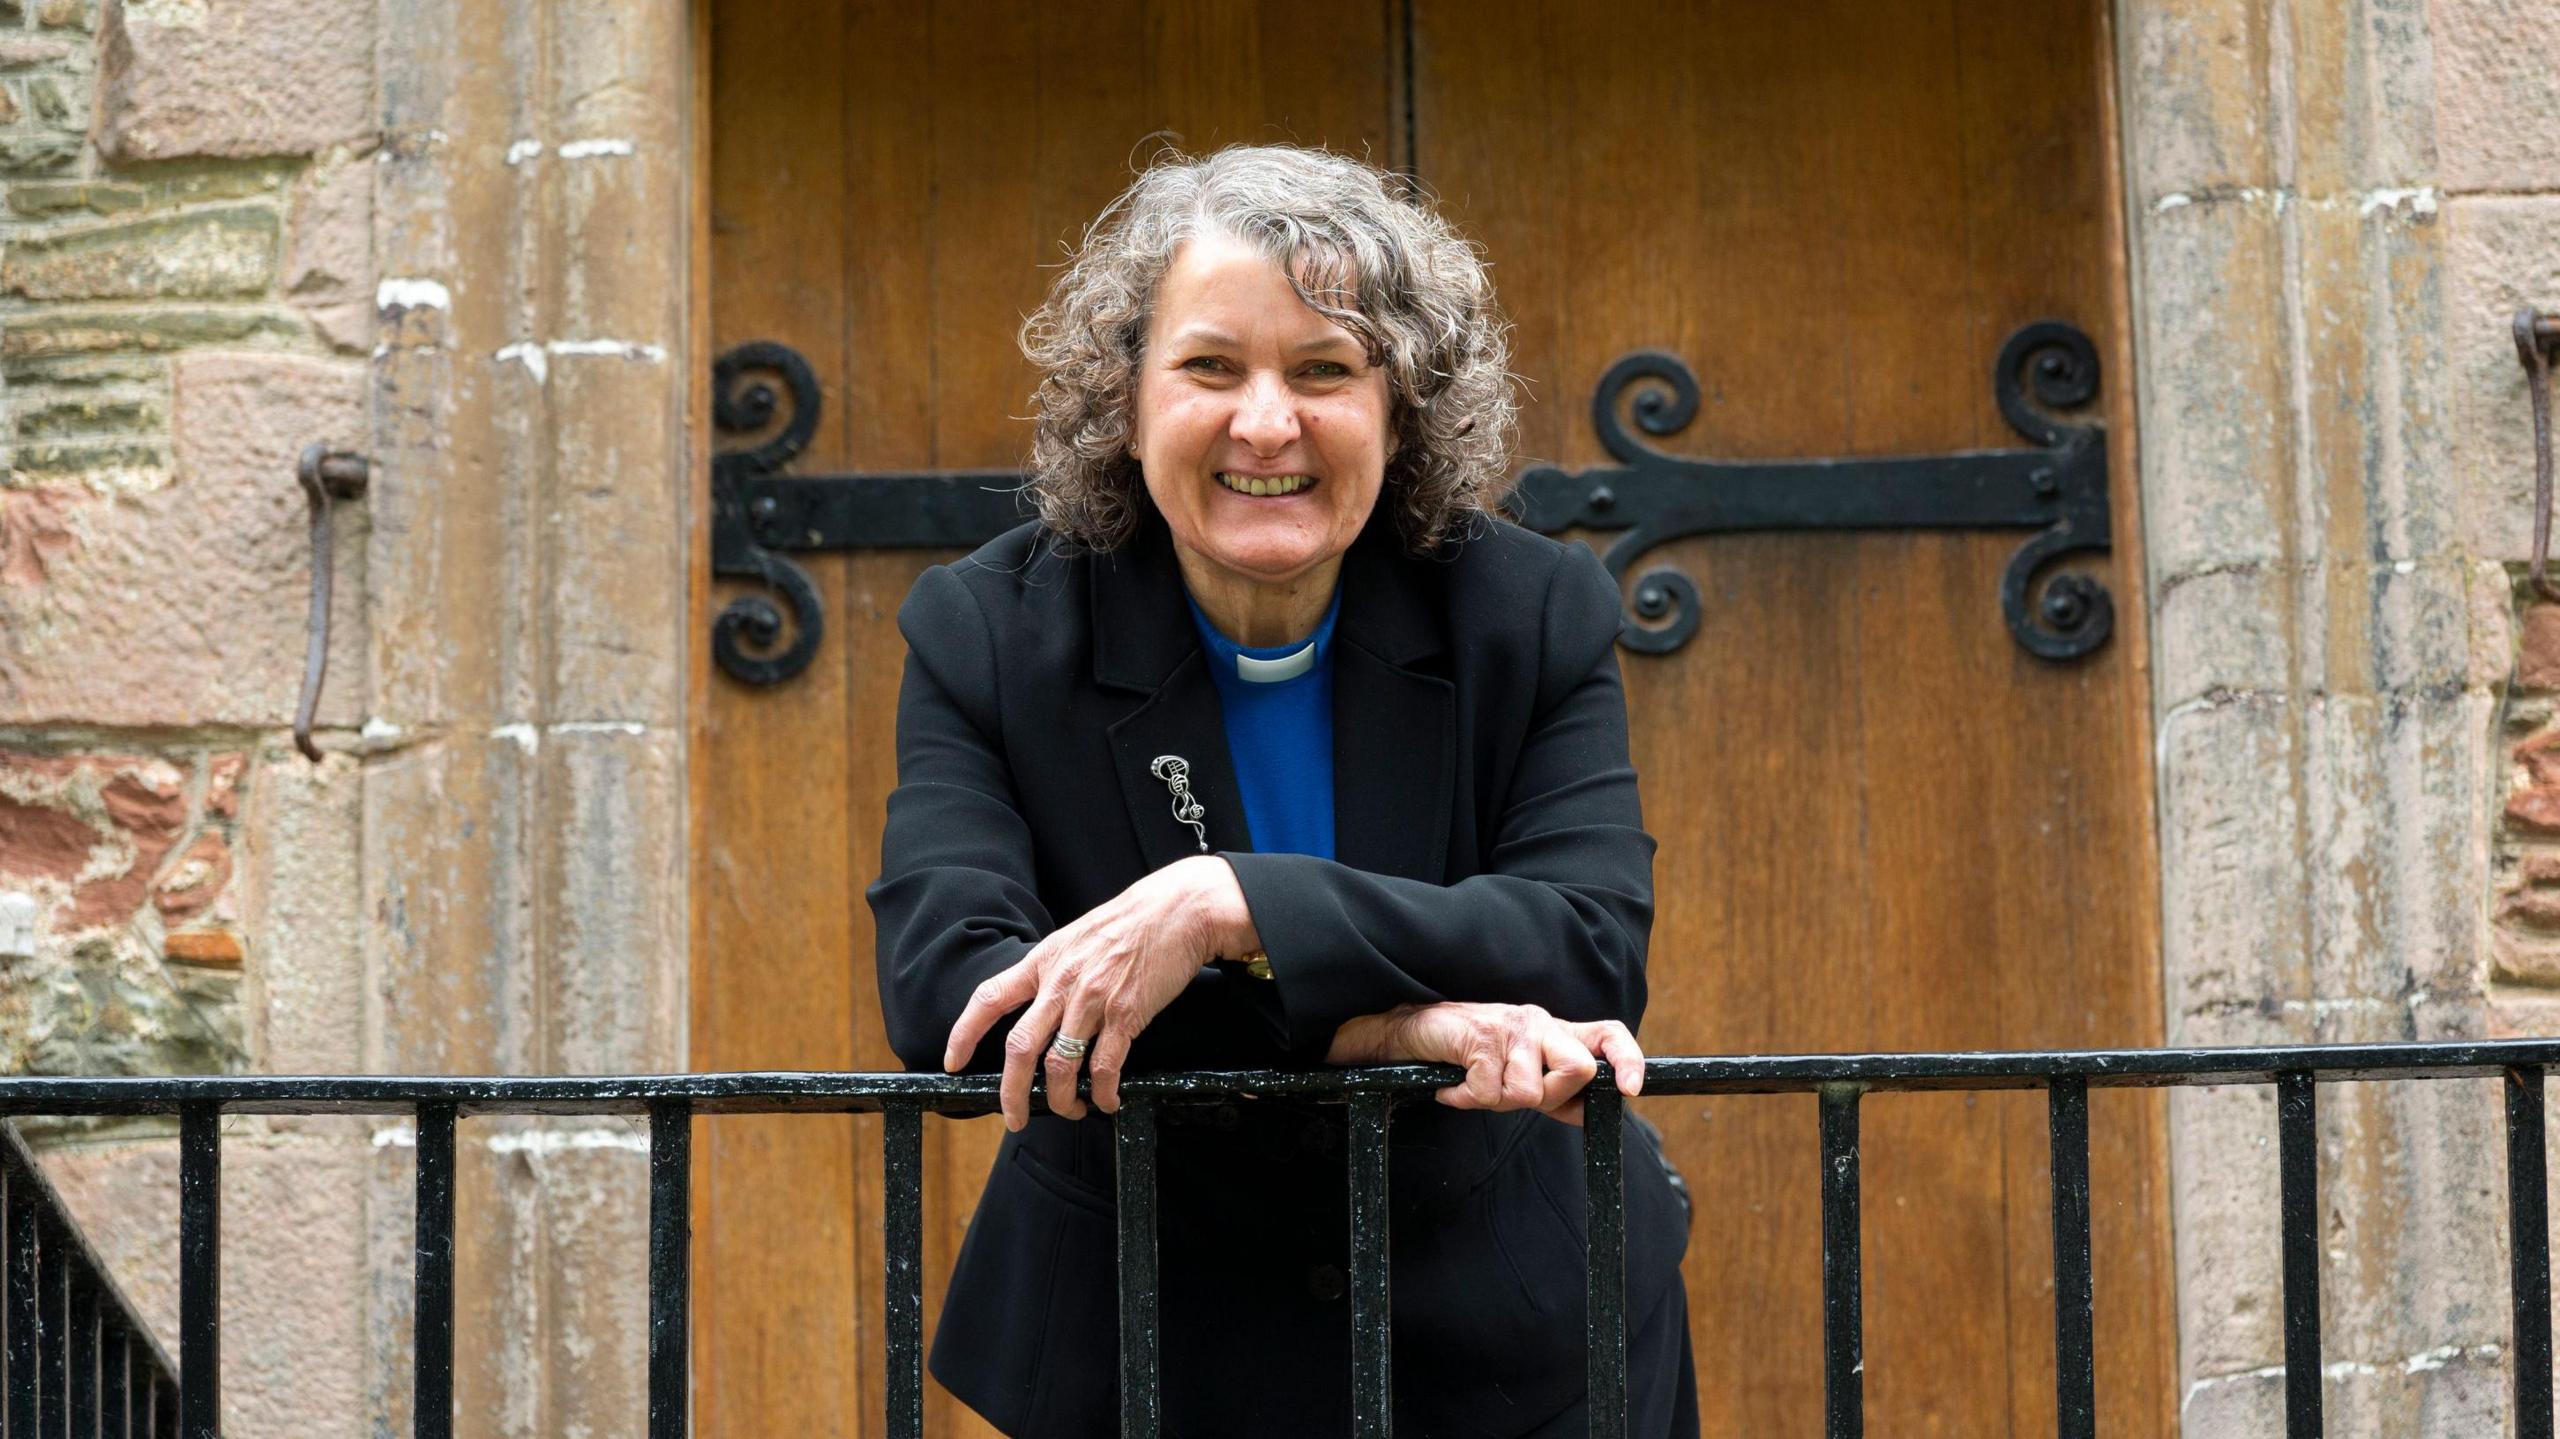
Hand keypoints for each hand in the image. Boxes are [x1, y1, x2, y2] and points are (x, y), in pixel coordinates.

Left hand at [944, 855, 1258, 1129]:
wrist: (1182, 909)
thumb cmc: (1135, 920)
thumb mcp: (1079, 935)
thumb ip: (1058, 968)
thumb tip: (1044, 1001)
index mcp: (1044, 960)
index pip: (989, 998)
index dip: (964, 1033)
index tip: (953, 1061)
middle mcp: (1061, 982)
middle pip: (1019, 1048)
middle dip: (1011, 1093)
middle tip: (1013, 1118)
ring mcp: (1092, 1000)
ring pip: (1059, 1065)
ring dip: (1060, 1100)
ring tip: (1070, 1110)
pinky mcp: (1126, 1014)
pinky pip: (1104, 1067)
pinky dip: (1101, 1094)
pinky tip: (1106, 1101)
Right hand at [1326, 1002, 1643, 1125]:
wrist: (1414, 1033)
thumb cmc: (1470, 1055)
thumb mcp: (1518, 1074)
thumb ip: (1554, 1093)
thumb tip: (1587, 1116)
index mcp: (1556, 1033)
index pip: (1609, 1034)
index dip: (1628, 1060)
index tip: (1628, 1090)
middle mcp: (1540, 1023)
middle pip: (1577, 1069)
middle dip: (1547, 1097)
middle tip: (1511, 1093)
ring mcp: (1513, 1027)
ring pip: (1529, 1091)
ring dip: (1495, 1101)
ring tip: (1475, 1086)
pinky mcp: (1483, 1035)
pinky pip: (1490, 1090)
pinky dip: (1466, 1098)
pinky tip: (1454, 1085)